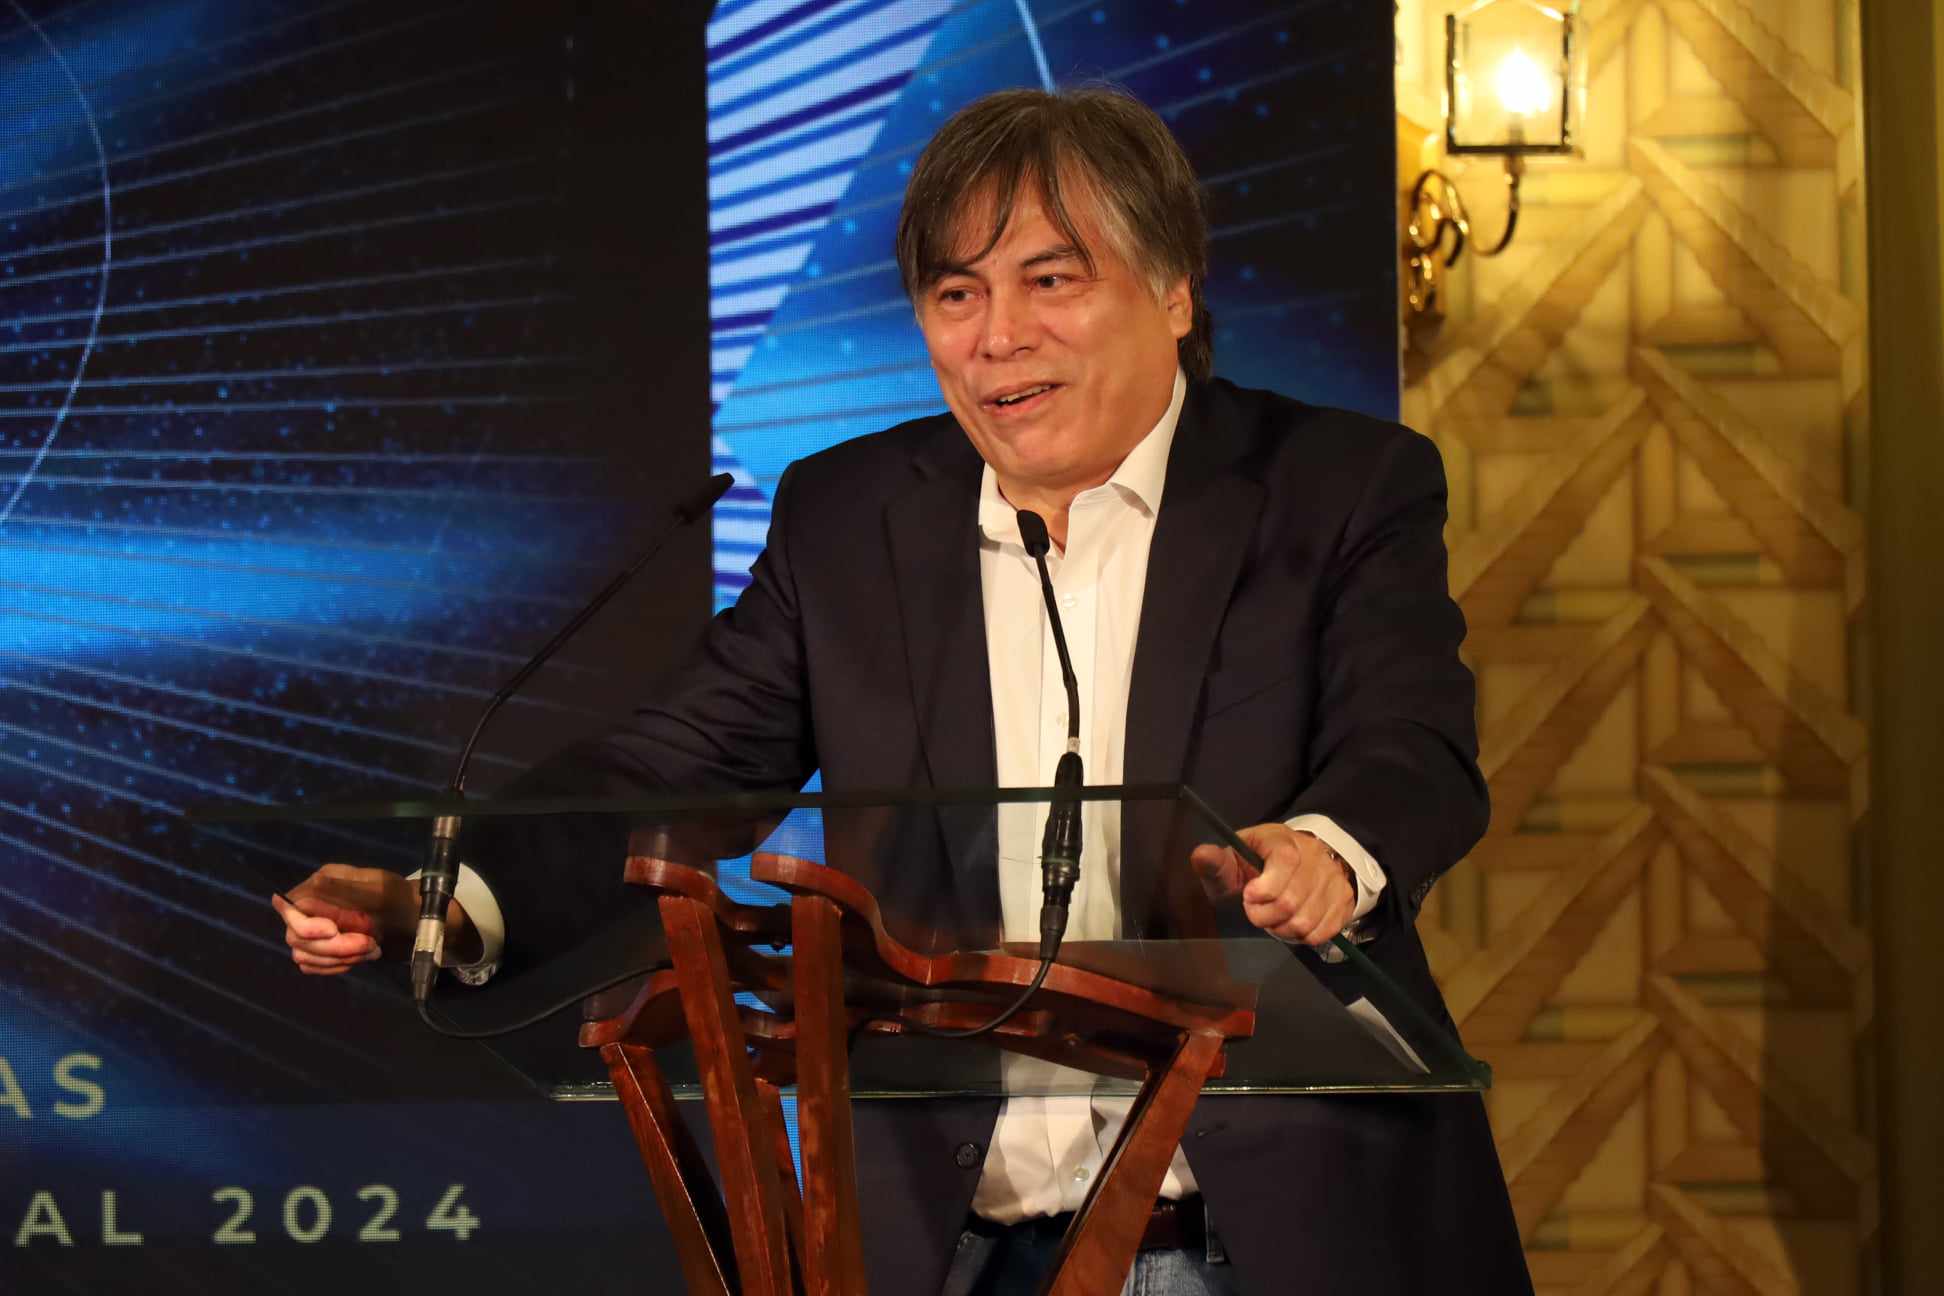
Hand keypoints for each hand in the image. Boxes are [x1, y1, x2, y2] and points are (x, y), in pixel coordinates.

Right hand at [271, 864, 473, 975]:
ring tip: (372, 949)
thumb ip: (339, 891)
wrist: (416, 921)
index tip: (333, 932)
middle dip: (334, 946)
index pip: (290, 907)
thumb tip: (304, 885)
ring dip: (339, 958)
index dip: (307, 925)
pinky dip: (335, 966)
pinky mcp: (321, 949)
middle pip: (296, 937)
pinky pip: (312, 966)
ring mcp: (315, 929)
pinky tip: (360, 958)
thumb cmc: (400, 900)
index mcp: (322, 884)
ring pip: (303, 954)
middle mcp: (312, 905)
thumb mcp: (377, 892)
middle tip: (369, 944)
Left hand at [1189, 824, 1356, 945]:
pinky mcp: (1344, 901)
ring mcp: (1333, 879)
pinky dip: (1302, 936)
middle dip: (1264, 916)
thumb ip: (1216, 862)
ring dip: (1282, 929)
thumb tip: (1201, 855)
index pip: (1285, 862)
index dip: (1263, 889)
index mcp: (1284, 841)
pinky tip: (1291, 924)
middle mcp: (1315, 857)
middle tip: (1255, 912)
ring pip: (1306, 921)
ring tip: (1273, 919)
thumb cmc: (1259, 862)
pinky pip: (1322, 932)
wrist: (1301, 860)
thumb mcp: (1233, 858)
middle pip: (1290, 902)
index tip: (1248, 895)